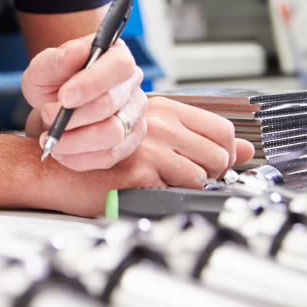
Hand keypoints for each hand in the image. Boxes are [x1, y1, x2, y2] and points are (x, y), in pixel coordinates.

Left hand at [21, 35, 146, 167]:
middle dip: (74, 115)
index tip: (64, 97)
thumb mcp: (44, 67)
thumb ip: (57, 59)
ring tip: (51, 137)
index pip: (118, 66)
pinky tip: (60, 151)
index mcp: (116, 55)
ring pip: (113, 134)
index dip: (92, 83)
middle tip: (47, 114)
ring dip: (75, 140)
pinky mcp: (128, 141)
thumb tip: (78, 51)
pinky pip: (110, 156)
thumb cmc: (53, 80)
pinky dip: (80, 158)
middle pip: (112, 104)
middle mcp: (131, 84)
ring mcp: (134, 114)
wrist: (54, 103)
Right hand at [102, 97, 252, 185]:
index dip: (226, 154)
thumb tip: (247, 150)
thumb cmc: (101, 152)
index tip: (212, 166)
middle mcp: (161, 123)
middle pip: (219, 156)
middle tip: (184, 179)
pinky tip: (144, 190)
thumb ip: (198, 139)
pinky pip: (176, 191)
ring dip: (187, 187)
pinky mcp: (140, 171)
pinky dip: (165, 196)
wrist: (60, 166)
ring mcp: (151, 147)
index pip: (223, 130)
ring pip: (201, 176)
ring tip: (161, 184)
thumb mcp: (153, 135)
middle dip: (210, 175)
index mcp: (165, 109)